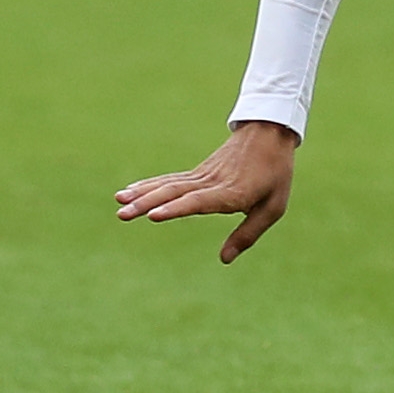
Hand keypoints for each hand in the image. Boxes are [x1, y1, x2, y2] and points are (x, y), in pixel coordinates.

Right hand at [115, 121, 300, 261]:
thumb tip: (224, 259)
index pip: (200, 201)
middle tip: (122, 213)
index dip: (177, 208)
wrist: (269, 133)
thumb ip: (248, 234)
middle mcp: (212, 183)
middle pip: (175, 193)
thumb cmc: (275, 174)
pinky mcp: (198, 173)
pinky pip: (170, 180)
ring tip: (118, 201)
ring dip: (142, 194)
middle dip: (147, 204)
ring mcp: (202, 176)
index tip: (154, 216)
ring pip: (168, 185)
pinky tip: (129, 190)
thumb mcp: (273, 207)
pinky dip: (149, 185)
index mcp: (233, 193)